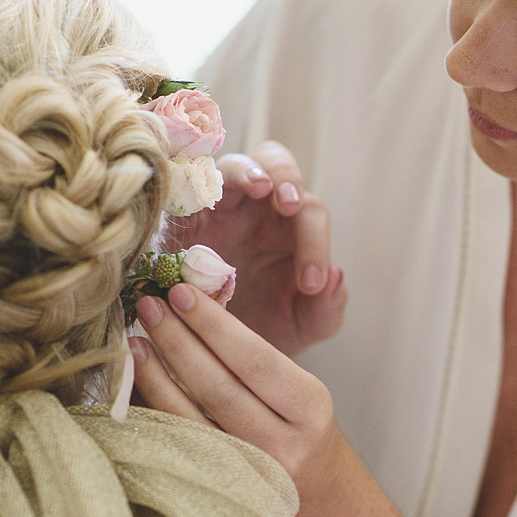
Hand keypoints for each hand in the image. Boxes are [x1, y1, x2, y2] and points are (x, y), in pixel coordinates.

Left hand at [130, 283, 341, 483]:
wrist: (312, 486)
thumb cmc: (294, 422)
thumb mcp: (295, 387)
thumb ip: (253, 354)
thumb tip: (191, 303)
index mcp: (309, 406)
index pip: (255, 358)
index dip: (214, 324)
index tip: (180, 292)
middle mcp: (284, 444)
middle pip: (220, 388)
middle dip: (180, 341)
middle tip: (150, 305)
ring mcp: (250, 473)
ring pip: (192, 419)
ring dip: (157, 375)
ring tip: (136, 339)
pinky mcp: (219, 490)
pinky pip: (178, 443)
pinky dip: (154, 409)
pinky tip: (138, 382)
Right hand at [165, 141, 346, 356]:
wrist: (213, 353)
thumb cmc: (261, 332)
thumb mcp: (300, 329)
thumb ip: (325, 310)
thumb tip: (335, 276)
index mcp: (290, 228)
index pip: (310, 213)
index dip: (316, 243)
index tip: (309, 286)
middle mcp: (256, 210)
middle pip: (274, 162)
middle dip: (286, 177)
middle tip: (291, 206)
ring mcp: (217, 210)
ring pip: (233, 166)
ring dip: (248, 171)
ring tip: (260, 187)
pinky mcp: (180, 221)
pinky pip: (185, 189)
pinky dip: (194, 184)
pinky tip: (203, 201)